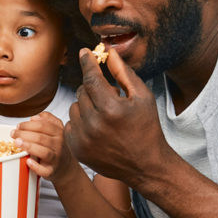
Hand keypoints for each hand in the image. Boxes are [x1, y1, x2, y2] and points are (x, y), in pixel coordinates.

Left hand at [12, 112, 75, 182]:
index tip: (18, 126)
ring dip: (29, 146)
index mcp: (59, 133)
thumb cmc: (56, 147)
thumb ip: (47, 120)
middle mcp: (59, 145)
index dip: (28, 125)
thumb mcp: (56, 130)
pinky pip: (44, 170)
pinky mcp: (51, 171)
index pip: (43, 125)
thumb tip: (34, 117)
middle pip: (41, 137)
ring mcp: (56, 159)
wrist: (66, 166)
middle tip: (13, 134)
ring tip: (17, 143)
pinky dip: (36, 166)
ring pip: (44, 152)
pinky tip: (27, 161)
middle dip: (24, 134)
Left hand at [66, 47, 172, 192]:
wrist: (145, 165)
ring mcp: (83, 139)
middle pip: (82, 91)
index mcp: (112, 109)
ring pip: (74, 107)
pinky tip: (97, 129)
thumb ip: (123, 73)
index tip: (84, 52)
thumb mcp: (142, 97)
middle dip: (93, 89)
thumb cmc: (146, 127)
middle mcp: (94, 124)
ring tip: (104, 116)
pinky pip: (70, 124)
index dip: (87, 63)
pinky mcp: (77, 149)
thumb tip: (109, 52)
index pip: (91, 78)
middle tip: (109, 97)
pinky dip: (81, 123)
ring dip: (86, 106)